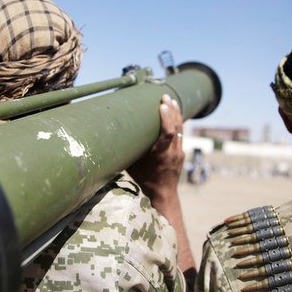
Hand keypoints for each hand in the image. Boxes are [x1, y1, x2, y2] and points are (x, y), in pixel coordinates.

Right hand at [127, 94, 194, 274]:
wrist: (162, 195)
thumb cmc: (143, 180)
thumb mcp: (133, 165)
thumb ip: (129, 150)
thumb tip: (111, 136)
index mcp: (161, 155)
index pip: (169, 133)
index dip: (167, 117)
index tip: (162, 104)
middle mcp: (173, 153)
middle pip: (177, 126)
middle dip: (171, 109)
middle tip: (164, 96)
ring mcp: (179, 153)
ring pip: (181, 128)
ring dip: (176, 113)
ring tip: (169, 100)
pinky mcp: (181, 153)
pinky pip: (180, 133)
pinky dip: (177, 122)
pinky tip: (173, 112)